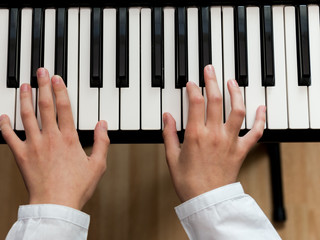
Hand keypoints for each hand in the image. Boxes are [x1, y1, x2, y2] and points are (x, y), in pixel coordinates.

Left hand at [0, 68, 109, 209]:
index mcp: (69, 139)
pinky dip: (5, 126)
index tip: (57, 78)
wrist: (56, 204)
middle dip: (42, 87)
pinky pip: (10, 137)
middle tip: (40, 72)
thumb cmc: (77, 187)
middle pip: (45, 106)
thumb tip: (103, 124)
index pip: (64, 108)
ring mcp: (34, 145)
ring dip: (24, 99)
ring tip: (24, 86)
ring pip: (27, 116)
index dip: (60, 90)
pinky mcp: (22, 156)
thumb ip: (102, 142)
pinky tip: (3, 116)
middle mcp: (51, 138)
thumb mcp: (97, 165)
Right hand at [162, 65, 265, 202]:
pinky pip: (256, 132)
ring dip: (236, 93)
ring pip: (237, 110)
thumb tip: (167, 116)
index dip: (193, 89)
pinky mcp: (241, 150)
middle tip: (210, 69)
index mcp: (195, 135)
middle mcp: (214, 134)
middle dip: (213, 81)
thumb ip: (169, 134)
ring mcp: (230, 141)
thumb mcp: (171, 157)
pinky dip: (261, 119)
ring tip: (232, 81)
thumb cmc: (188, 181)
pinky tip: (261, 108)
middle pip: (216, 100)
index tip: (191, 83)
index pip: (195, 102)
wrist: (206, 200)